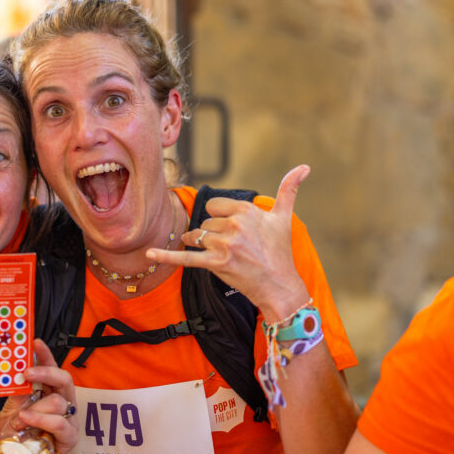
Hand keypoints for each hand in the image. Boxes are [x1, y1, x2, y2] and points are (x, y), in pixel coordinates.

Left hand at [0, 340, 77, 453]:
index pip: (50, 370)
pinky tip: (27, 421)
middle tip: (27, 373)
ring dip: (35, 408)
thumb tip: (18, 370)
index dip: (46, 356)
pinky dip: (42, 420)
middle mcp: (62, 405)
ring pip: (59, 401)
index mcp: (48, 394)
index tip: (35, 342)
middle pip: (64, 379)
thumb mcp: (9, 411)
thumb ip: (18, 393)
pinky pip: (60, 423)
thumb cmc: (10, 439)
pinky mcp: (69, 439)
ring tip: (20, 417)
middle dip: (46, 372)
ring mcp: (68, 421)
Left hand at [149, 165, 311, 320]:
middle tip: (233, 247)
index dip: (220, 218)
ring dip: (199, 243)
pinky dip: (166, 256)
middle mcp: (234, 226)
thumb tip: (305, 166)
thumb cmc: (280, 252)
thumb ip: (289, 190)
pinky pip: (185, 258)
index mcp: (246, 211)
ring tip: (219, 254)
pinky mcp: (215, 265)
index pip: (215, 206)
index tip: (234, 230)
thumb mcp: (284, 218)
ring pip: (196, 237)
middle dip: (212, 233)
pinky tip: (149, 254)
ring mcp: (224, 246)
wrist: (279, 286)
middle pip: (205, 222)